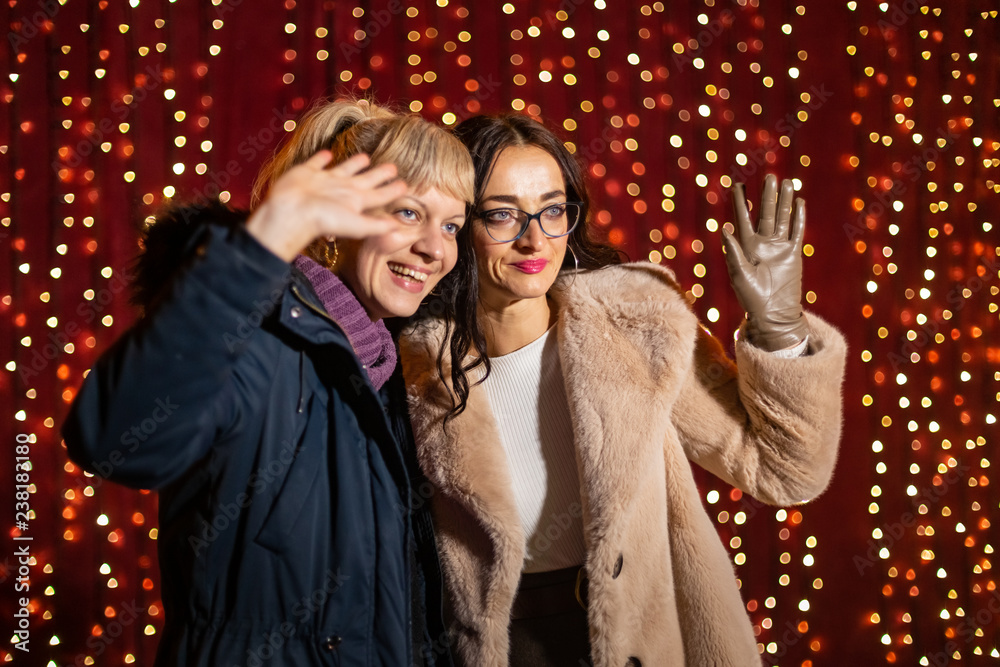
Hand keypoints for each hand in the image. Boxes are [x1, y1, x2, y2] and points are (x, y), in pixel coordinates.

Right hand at [247, 151, 407, 261]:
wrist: (291, 213)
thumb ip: (377, 226)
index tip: (406, 185)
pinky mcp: (307, 173)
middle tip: (393, 167)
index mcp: (356, 201)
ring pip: (344, 169)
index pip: (380, 195)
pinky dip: (322, 158)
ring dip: (354, 164)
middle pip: (366, 180)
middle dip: (380, 174)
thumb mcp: (357, 225)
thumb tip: (399, 227)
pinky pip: (317, 162)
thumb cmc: (323, 220)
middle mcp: (343, 190)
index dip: (393, 190)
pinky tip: (327, 154)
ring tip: (365, 157)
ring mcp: (324, 181)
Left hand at [721, 173, 808, 351]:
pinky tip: (799, 203)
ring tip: (787, 182)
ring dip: (785, 201)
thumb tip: (725, 228)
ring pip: (783, 218)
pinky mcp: (794, 254)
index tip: (738, 185)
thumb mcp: (739, 274)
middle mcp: (762, 244)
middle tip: (769, 177)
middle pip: (766, 213)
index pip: (743, 218)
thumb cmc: (750, 298)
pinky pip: (797, 232)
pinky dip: (798, 217)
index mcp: (746, 246)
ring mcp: (779, 248)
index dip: (741, 202)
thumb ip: (733, 252)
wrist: (773, 313)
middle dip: (768, 196)